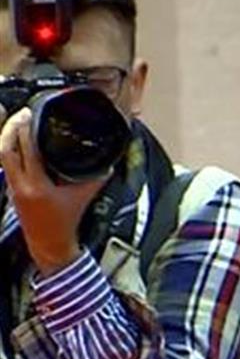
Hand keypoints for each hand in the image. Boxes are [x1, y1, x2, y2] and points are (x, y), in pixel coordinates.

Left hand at [0, 107, 108, 275]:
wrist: (50, 244)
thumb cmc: (67, 222)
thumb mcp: (84, 197)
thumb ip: (97, 178)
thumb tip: (110, 162)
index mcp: (37, 185)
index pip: (27, 150)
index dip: (27, 129)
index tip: (32, 115)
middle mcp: (20, 185)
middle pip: (6, 149)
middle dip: (11, 128)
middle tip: (22, 114)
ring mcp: (13, 187)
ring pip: (2, 156)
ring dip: (7, 137)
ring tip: (17, 123)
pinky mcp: (11, 189)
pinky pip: (6, 164)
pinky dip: (10, 149)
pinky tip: (17, 142)